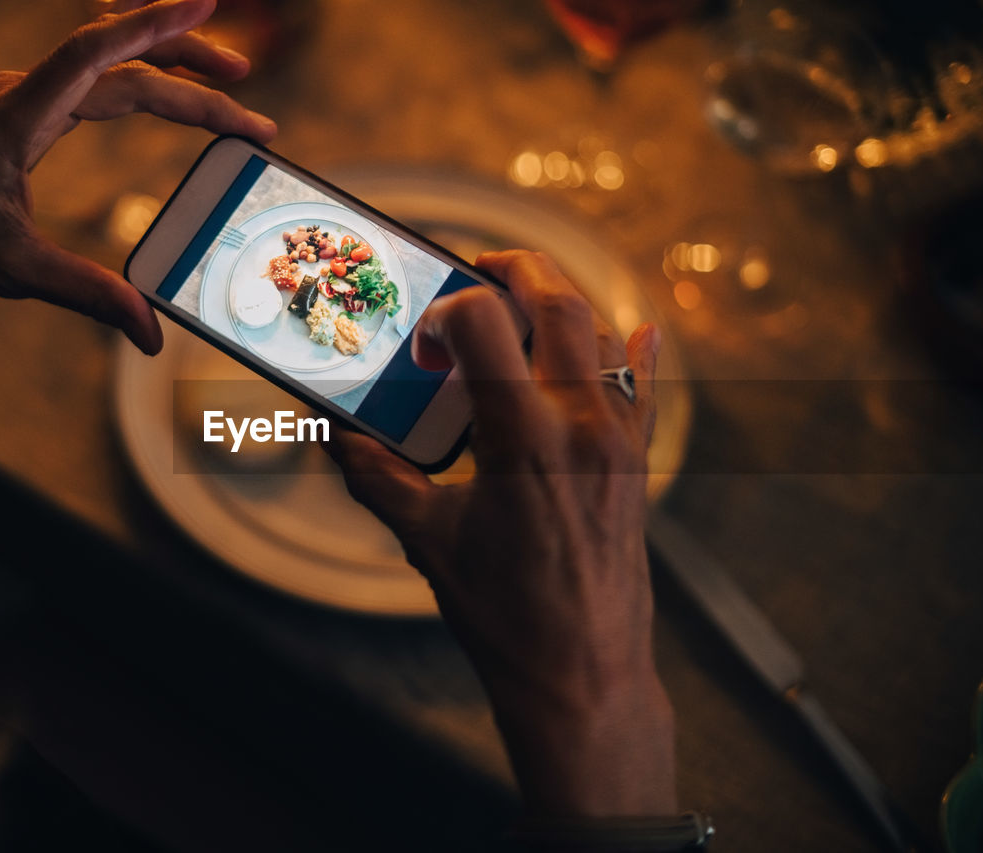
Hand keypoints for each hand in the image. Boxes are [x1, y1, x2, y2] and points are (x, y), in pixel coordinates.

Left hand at [0, 0, 275, 365]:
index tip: (205, 3)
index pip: (95, 54)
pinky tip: (159, 94)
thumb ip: (87, 294)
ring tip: (225, 91)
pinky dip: (134, 84)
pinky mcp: (17, 115)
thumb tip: (150, 333)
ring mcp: (16, 101)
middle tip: (246, 87)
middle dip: (189, 69)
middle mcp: (17, 96)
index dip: (153, 26)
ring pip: (106, 72)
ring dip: (168, 74)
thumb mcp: (12, 272)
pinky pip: (87, 85)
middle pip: (118, 62)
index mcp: (13, 120)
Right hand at [327, 251, 673, 817]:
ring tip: (523, 304)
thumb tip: (338, 438)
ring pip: (603, 333)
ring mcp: (620, 440)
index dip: (447, 309)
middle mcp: (582, 424)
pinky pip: (644, 385)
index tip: (427, 337)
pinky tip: (640, 329)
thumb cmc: (505, 616)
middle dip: (515, 269)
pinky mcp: (638, 462)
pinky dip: (635, 349)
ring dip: (562, 303)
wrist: (581, 674)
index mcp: (523, 438)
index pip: (486, 322)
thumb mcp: (427, 541)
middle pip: (559, 302)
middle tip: (479, 267)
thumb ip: (379, 478)